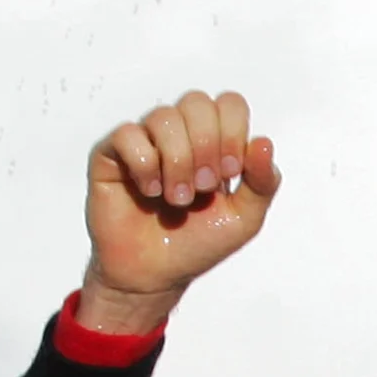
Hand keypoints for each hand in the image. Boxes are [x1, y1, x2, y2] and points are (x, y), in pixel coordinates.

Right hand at [78, 91, 283, 334]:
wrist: (155, 274)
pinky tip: (149, 190)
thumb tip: (264, 142)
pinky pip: (128, 134)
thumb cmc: (197, 243)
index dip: (233, 133)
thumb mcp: (244, 219)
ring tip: (177, 199)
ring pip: (163, 117)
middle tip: (203, 187)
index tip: (230, 174)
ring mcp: (145, 140)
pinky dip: (145, 165)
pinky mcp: (112, 154)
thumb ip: (263, 182)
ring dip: (177, 162)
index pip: (228, 104)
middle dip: (206, 146)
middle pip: (197, 102)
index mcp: (214, 140)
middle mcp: (179, 134)